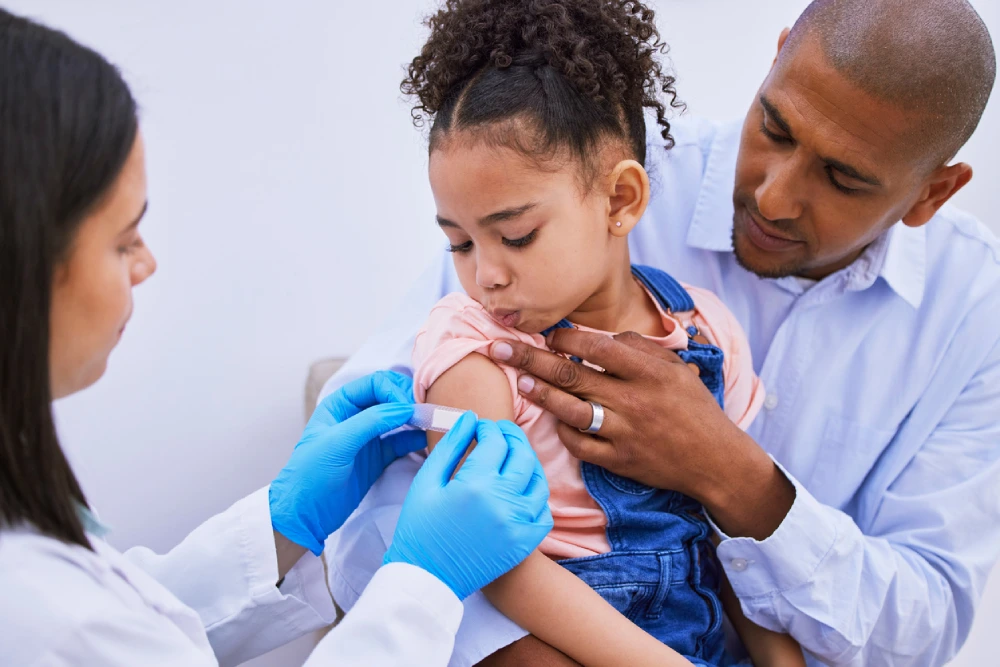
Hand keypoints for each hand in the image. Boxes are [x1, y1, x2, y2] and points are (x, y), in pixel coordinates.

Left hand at [270, 371, 424, 554]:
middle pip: (391, 397)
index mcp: (340, 404)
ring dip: (415, 420)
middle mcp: (356, 416)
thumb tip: (406, 408)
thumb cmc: (310, 475)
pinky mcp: (377, 458)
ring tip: (431, 426)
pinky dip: (415, 439)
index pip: (375, 384)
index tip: (410, 408)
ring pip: (399, 419)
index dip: (395, 391)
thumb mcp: (338, 443)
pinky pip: (402, 441)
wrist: (304, 516)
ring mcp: (368, 437)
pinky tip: (426, 441)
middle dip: (409, 402)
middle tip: (425, 414)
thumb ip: (371, 422)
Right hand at [384, 413, 552, 599]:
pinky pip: (543, 511)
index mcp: (475, 485)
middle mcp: (502, 502)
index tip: (480, 427)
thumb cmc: (420, 528)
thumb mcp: (426, 482)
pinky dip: (535, 495)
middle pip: (522, 454)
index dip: (489, 427)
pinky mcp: (525, 543)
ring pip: (538, 480)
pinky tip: (520, 488)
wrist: (427, 578)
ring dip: (527, 462)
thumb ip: (450, 446)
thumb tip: (469, 419)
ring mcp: (518, 524)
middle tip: (499, 432)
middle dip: (511, 436)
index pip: (496, 440)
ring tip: (511, 456)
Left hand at [491, 329, 793, 539]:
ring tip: (520, 381)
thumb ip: (638, 348)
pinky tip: (552, 417)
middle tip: (498, 347)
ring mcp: (624, 432)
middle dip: (529, 359)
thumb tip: (598, 336)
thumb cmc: (693, 407)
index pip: (595, 347)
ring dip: (540, 394)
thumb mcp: (675, 368)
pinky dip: (564, 429)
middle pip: (571, 375)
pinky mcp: (618, 460)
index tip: (548, 333)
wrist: (714, 460)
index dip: (564, 337)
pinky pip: (580, 444)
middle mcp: (633, 400)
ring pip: (569, 410)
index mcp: (648, 372)